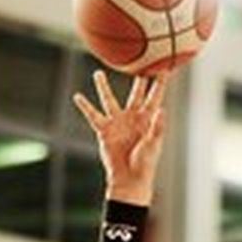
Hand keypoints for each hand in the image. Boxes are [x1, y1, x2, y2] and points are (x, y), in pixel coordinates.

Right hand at [74, 71, 167, 205]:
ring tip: (98, 73)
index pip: (155, 97)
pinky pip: (93, 115)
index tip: (164, 68)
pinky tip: (77, 96)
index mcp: (148, 120)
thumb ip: (157, 127)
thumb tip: (162, 109)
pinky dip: (85, 106)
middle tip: (139, 61)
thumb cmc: (145, 164)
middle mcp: (132, 117)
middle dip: (138, 80)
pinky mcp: (104, 130)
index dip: (159, 84)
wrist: (129, 179)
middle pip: (136, 94)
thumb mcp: (153, 144)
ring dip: (103, 87)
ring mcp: (118, 123)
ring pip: (109, 99)